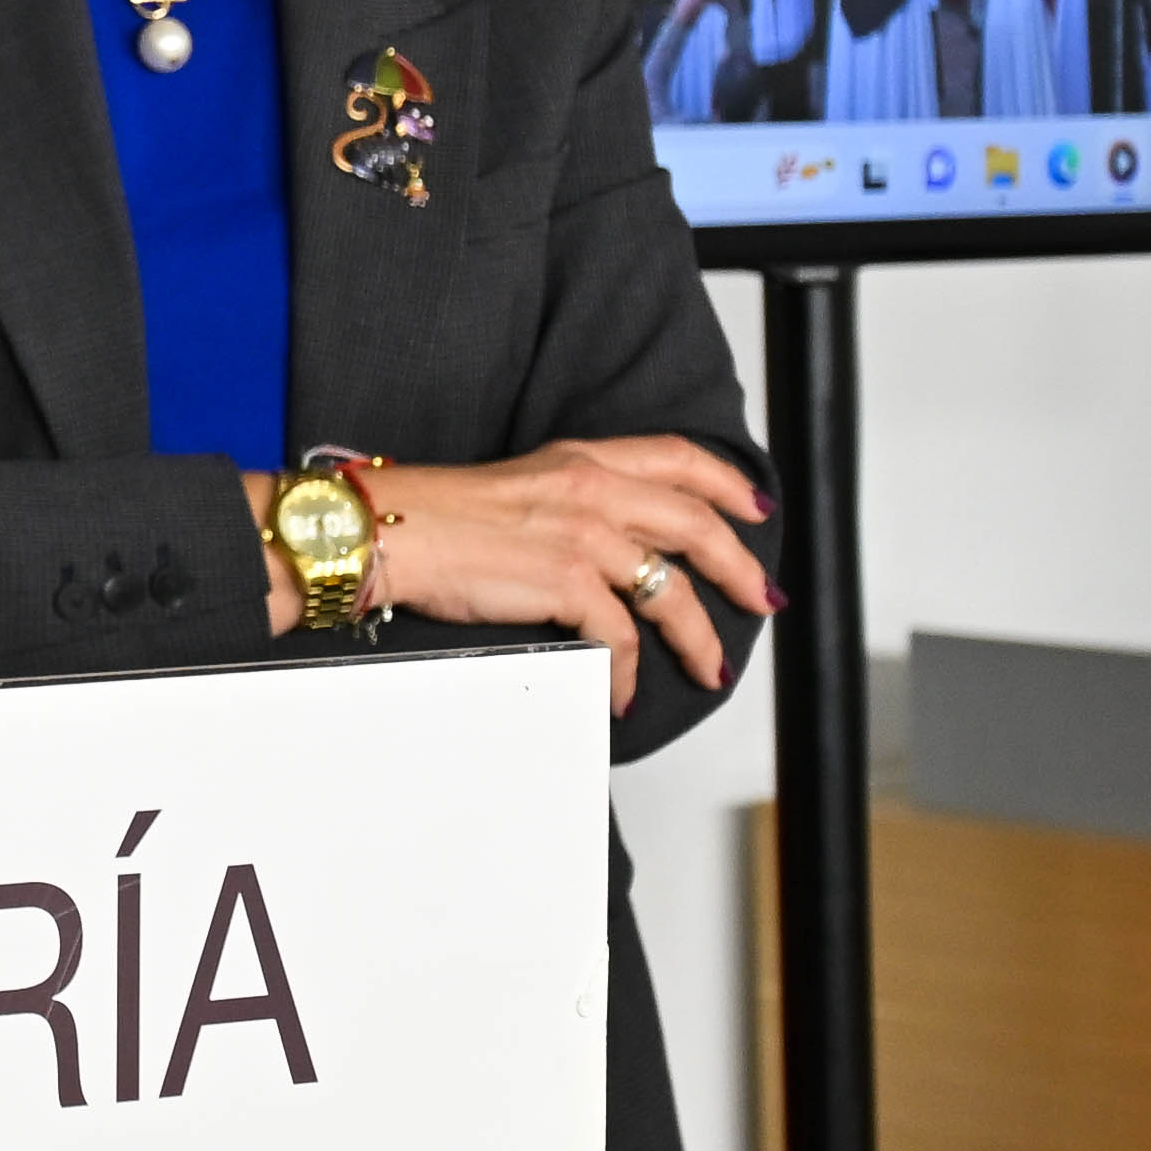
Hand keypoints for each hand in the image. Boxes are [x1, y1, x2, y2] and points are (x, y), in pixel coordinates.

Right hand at [330, 439, 768, 712]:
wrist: (389, 532)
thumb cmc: (436, 516)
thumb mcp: (519, 487)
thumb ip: (569, 502)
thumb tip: (606, 546)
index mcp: (581, 459)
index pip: (677, 458)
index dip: (727, 484)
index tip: (754, 508)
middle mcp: (592, 489)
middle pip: (696, 525)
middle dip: (740, 568)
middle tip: (760, 597)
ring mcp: (583, 535)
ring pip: (673, 591)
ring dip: (700, 638)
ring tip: (710, 666)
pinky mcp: (566, 582)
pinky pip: (620, 638)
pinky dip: (628, 672)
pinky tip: (624, 692)